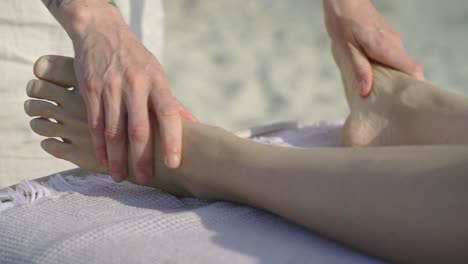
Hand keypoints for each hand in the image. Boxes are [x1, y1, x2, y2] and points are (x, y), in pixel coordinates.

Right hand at [60, 11, 196, 183]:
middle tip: (145, 180)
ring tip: (121, 177)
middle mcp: (135, 86)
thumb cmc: (136, 60)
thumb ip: (173, 102)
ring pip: (114, 131)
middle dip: (142, 158)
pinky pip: (95, 123)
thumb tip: (195, 124)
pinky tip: (103, 160)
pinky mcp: (91, 90)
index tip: (173, 163)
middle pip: (139, 129)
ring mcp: (111, 88)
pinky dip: (99, 145)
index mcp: (157, 83)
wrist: (102, 32)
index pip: (169, 114)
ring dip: (118, 158)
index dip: (172, 140)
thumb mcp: (158, 75)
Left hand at [323, 0, 423, 96]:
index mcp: (387, 48)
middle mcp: (395, 44)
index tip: (409, 101)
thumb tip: (366, 91)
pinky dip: (386, 68)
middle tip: (389, 102)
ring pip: (399, 64)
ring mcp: (392, 40)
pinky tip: (372, 76)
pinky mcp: (386, 38)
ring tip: (378, 92)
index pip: (413, 69)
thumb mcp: (347, 49)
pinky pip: (391, 57)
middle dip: (401, 86)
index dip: (416, 86)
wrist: (344, 0)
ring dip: (391, 77)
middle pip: (408, 69)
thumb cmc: (343, 22)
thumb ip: (359, 70)